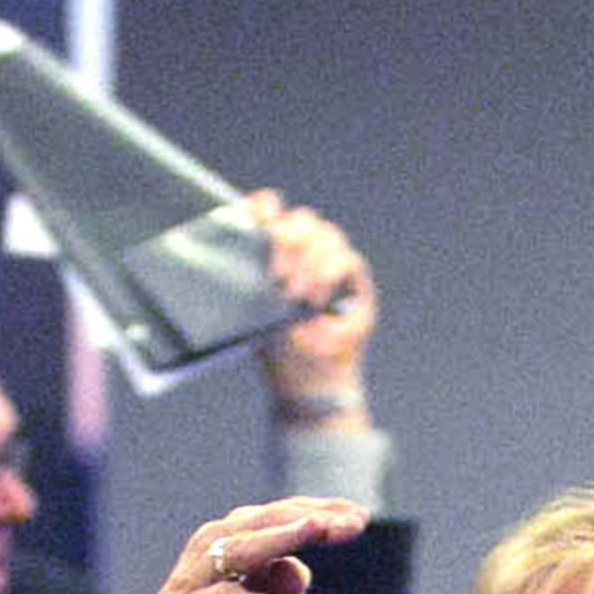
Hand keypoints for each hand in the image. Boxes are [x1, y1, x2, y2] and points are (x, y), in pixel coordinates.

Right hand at [62, 495, 368, 593]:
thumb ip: (289, 587)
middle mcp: (212, 545)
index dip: (322, 513)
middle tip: (352, 523)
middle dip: (311, 519)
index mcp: (232, 538)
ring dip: (280, 538)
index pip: (283, 515)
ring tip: (316, 530)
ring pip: (242, 549)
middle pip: (267, 522)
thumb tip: (300, 572)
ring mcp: (196, 576)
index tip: (360, 517)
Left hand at [248, 190, 376, 418]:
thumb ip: (249, 281)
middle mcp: (304, 253)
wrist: (309, 386)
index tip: (255, 216)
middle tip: (275, 275)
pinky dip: (329, 274)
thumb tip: (238, 247)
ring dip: (308, 262)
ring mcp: (330, 265)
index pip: (271, 212)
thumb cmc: (278, 353)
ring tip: (293, 296)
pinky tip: (315, 300)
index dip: (264, 207)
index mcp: (275, 254)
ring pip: (325, 235)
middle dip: (287, 240)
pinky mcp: (354, 282)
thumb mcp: (254, 315)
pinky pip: (345, 259)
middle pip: (301, 220)